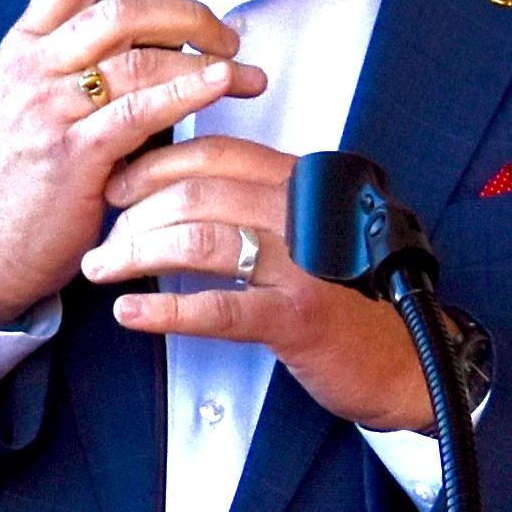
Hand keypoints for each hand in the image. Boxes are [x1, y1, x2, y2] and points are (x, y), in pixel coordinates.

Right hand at [0, 0, 260, 317]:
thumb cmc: (32, 168)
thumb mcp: (39, 97)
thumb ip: (83, 57)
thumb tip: (157, 22)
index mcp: (24, 44)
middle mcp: (32, 69)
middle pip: (120, 11)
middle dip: (187, 14)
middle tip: (227, 34)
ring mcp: (50, 110)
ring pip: (138, 60)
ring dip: (203, 61)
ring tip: (242, 73)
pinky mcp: (74, 155)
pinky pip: (140, 111)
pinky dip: (189, 93)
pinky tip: (222, 85)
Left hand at [83, 134, 437, 433]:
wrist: (408, 359)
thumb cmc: (349, 296)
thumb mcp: (306, 233)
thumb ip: (256, 206)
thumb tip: (174, 191)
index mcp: (300, 185)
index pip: (213, 152)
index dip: (154, 165)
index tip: (117, 186)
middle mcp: (301, 214)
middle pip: (194, 192)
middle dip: (133, 214)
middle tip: (103, 239)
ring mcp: (302, 264)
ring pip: (198, 240)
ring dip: (136, 253)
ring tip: (103, 270)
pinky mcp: (298, 316)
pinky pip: (218, 307)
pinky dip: (165, 309)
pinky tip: (131, 312)